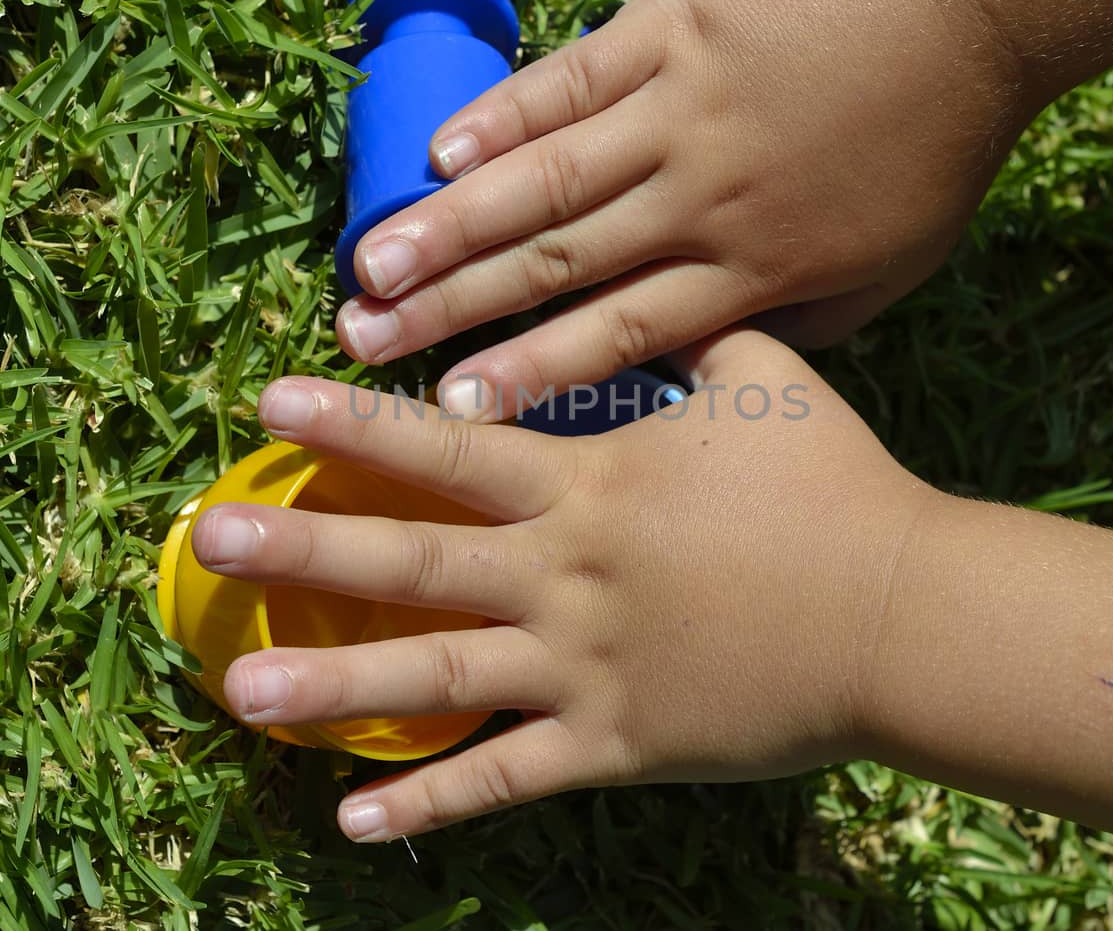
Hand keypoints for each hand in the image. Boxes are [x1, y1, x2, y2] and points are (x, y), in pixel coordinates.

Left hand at [188, 330, 942, 840]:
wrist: (902, 610)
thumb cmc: (835, 486)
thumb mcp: (760, 379)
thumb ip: (680, 337)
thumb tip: (632, 292)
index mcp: (587, 486)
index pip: (445, 449)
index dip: (351, 426)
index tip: (267, 404)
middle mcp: (563, 574)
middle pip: (411, 557)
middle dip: (303, 546)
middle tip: (210, 541)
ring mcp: (581, 665)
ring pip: (435, 675)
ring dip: (331, 681)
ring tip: (238, 689)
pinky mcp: (614, 744)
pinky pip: (506, 777)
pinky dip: (429, 801)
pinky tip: (352, 820)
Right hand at [334, 0, 1029, 418]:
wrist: (973, 8)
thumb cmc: (936, 146)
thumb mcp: (886, 271)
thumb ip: (796, 324)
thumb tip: (723, 362)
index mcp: (749, 267)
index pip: (618, 335)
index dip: (529, 372)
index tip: (451, 407)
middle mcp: (697, 200)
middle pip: (557, 265)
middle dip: (453, 311)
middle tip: (362, 343)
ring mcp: (678, 110)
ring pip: (548, 179)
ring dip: (452, 224)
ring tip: (370, 263)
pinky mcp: (673, 29)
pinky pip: (572, 79)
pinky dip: (504, 114)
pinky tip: (439, 148)